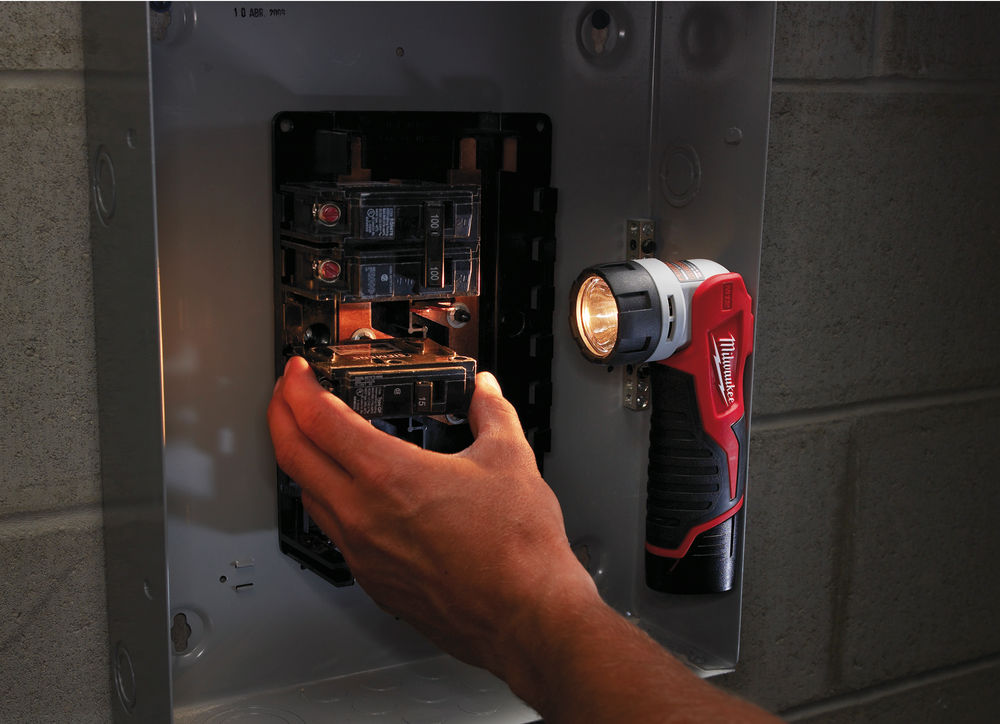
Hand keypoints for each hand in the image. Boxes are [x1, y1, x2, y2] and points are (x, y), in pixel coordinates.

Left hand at [267, 357, 598, 677]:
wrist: (527, 618)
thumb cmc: (518, 551)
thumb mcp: (510, 459)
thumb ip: (491, 413)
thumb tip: (485, 393)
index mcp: (389, 475)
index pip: (318, 418)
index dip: (298, 386)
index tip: (297, 371)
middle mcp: (363, 515)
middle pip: (292, 454)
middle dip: (281, 415)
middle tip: (288, 394)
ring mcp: (363, 552)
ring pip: (306, 496)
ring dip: (302, 459)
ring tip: (316, 441)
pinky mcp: (372, 580)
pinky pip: (333, 532)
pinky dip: (328, 501)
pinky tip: (352, 495)